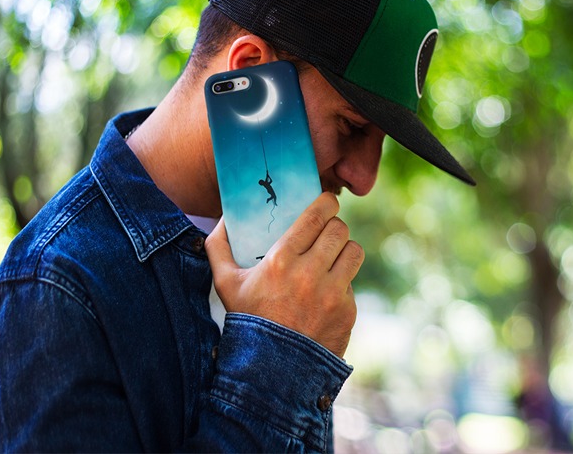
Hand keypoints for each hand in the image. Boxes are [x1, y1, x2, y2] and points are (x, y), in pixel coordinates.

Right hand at [205, 193, 362, 357]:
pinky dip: (342, 284)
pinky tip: (327, 292)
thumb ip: (218, 247)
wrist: (271, 370)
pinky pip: (352, 283)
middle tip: (328, 231)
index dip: (327, 203)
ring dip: (344, 250)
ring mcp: (331, 294)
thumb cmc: (247, 320)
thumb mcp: (225, 283)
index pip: (317, 216)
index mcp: (281, 260)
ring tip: (334, 256)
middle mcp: (310, 274)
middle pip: (339, 230)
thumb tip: (223, 218)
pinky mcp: (347, 311)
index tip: (327, 202)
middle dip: (335, 226)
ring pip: (354, 251)